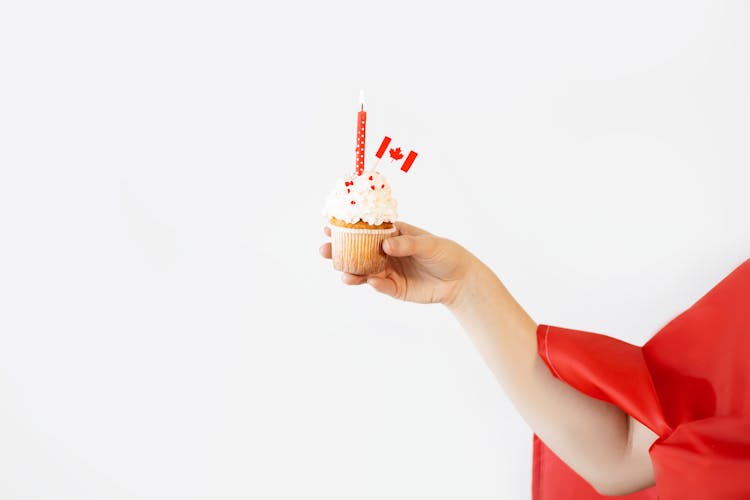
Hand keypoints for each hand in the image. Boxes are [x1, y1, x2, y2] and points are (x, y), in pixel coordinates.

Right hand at [319, 221, 479, 305]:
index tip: (330, 226)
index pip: (366, 230)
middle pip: (358, 251)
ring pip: (364, 271)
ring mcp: (388, 271)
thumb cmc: (445, 254)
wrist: (459, 280)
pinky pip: (380, 286)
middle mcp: (386, 252)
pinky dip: (374, 284)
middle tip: (325, 250)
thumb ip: (407, 244)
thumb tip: (386, 245)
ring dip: (352, 272)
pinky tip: (371, 281)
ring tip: (343, 274)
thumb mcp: (429, 244)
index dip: (348, 228)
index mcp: (392, 235)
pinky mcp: (394, 288)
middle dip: (340, 251)